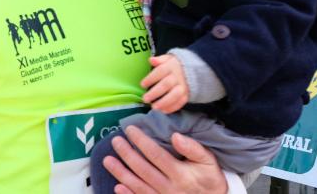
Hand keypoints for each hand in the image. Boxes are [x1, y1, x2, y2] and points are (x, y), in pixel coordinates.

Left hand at [103, 126, 227, 193]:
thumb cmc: (209, 178)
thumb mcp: (208, 161)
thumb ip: (193, 148)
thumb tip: (175, 136)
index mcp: (181, 175)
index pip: (156, 155)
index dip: (141, 141)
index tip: (130, 129)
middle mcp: (169, 188)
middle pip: (143, 170)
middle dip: (127, 154)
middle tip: (115, 141)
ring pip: (138, 187)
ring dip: (121, 174)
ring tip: (107, 160)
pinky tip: (117, 187)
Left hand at [141, 54, 188, 112]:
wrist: (191, 71)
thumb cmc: (173, 66)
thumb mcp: (167, 59)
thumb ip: (159, 60)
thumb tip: (151, 60)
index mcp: (171, 66)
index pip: (160, 71)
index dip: (151, 78)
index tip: (142, 85)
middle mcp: (178, 77)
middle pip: (166, 84)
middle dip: (155, 93)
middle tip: (145, 99)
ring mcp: (183, 87)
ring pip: (174, 95)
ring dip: (163, 102)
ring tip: (154, 107)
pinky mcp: (186, 95)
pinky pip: (180, 102)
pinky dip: (172, 108)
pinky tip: (162, 110)